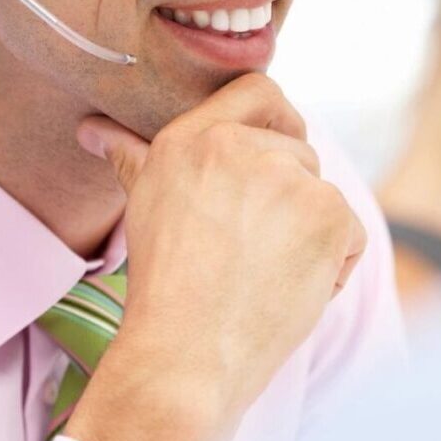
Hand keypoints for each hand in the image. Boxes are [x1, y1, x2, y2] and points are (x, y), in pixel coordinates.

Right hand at [65, 73, 365, 440]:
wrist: (185, 351)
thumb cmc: (162, 283)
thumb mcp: (144, 202)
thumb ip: (129, 154)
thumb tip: (91, 128)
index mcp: (193, 136)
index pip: (258, 89)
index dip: (277, 117)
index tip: (275, 149)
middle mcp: (240, 145)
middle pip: (297, 150)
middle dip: (288, 196)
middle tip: (253, 247)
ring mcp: (288, 177)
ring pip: (322, 194)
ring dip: (309, 233)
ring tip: (264, 273)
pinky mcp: (329, 214)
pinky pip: (349, 234)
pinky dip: (331, 265)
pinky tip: (289, 289)